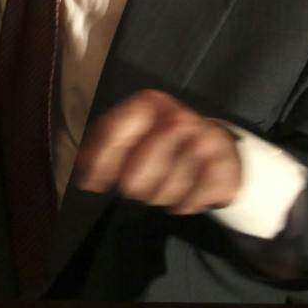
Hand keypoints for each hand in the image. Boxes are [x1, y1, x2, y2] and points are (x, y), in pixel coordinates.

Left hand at [71, 91, 241, 214]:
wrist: (215, 145)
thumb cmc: (162, 140)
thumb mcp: (132, 134)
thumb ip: (105, 145)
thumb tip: (81, 167)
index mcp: (149, 104)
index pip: (113, 132)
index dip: (98, 161)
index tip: (91, 184)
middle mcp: (179, 117)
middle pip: (136, 173)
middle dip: (133, 187)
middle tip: (137, 187)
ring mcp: (205, 141)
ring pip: (165, 192)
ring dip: (160, 197)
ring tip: (165, 187)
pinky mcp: (225, 166)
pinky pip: (192, 201)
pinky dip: (185, 204)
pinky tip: (187, 194)